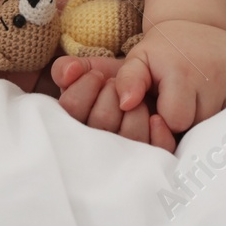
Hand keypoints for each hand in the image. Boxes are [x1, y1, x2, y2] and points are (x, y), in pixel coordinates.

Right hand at [51, 56, 175, 150]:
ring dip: (136, 109)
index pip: (71, 107)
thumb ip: (68, 68)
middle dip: (112, 93)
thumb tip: (68, 73)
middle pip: (101, 120)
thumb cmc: (116, 80)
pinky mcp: (151, 157)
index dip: (85, 87)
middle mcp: (98, 145)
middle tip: (116, 86)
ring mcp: (126, 153)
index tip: (98, 76)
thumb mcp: (90, 69)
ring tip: (137, 99)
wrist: (154, 80)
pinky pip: (157, 149)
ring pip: (130, 136)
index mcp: (76, 125)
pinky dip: (158, 131)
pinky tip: (156, 118)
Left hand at [86, 20, 225, 137]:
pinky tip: (216, 89)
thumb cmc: (163, 50)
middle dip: (190, 116)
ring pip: (221, 119)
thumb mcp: (138, 59)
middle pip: (200, 124)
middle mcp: (214, 74)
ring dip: (209, 113)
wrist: (196, 22)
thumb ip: (127, 81)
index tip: (166, 101)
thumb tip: (126, 104)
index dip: (169, 116)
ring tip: (199, 93)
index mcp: (183, 72)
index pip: (177, 122)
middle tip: (183, 97)